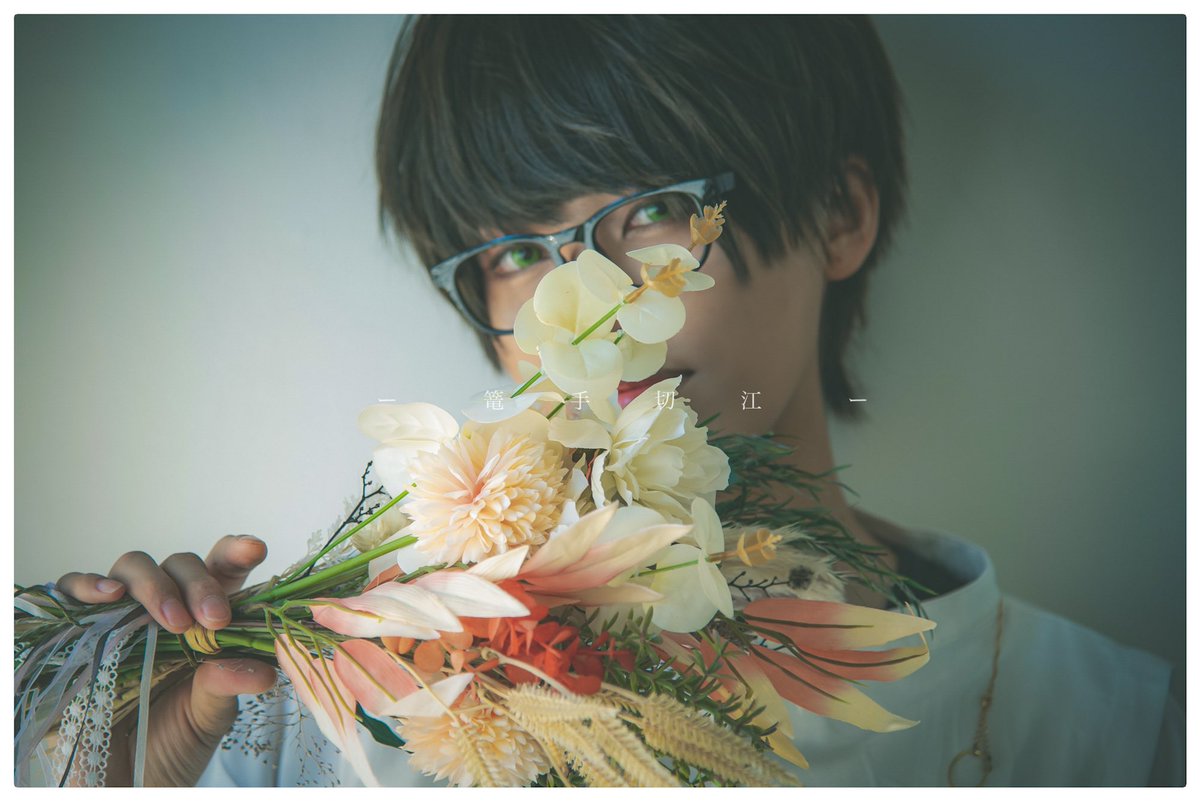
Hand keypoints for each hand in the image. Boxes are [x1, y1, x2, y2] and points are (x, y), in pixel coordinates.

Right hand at [53, 535, 277, 785]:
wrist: (124, 779)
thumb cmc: (171, 740)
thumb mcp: (207, 716)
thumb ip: (227, 685)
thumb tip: (263, 671)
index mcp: (205, 617)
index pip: (223, 570)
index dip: (237, 552)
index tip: (256, 550)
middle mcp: (165, 606)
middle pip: (180, 564)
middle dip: (200, 584)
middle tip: (214, 620)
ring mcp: (121, 614)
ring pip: (133, 567)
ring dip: (154, 585)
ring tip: (172, 621)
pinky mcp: (78, 629)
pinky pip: (73, 590)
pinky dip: (88, 584)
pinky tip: (109, 594)